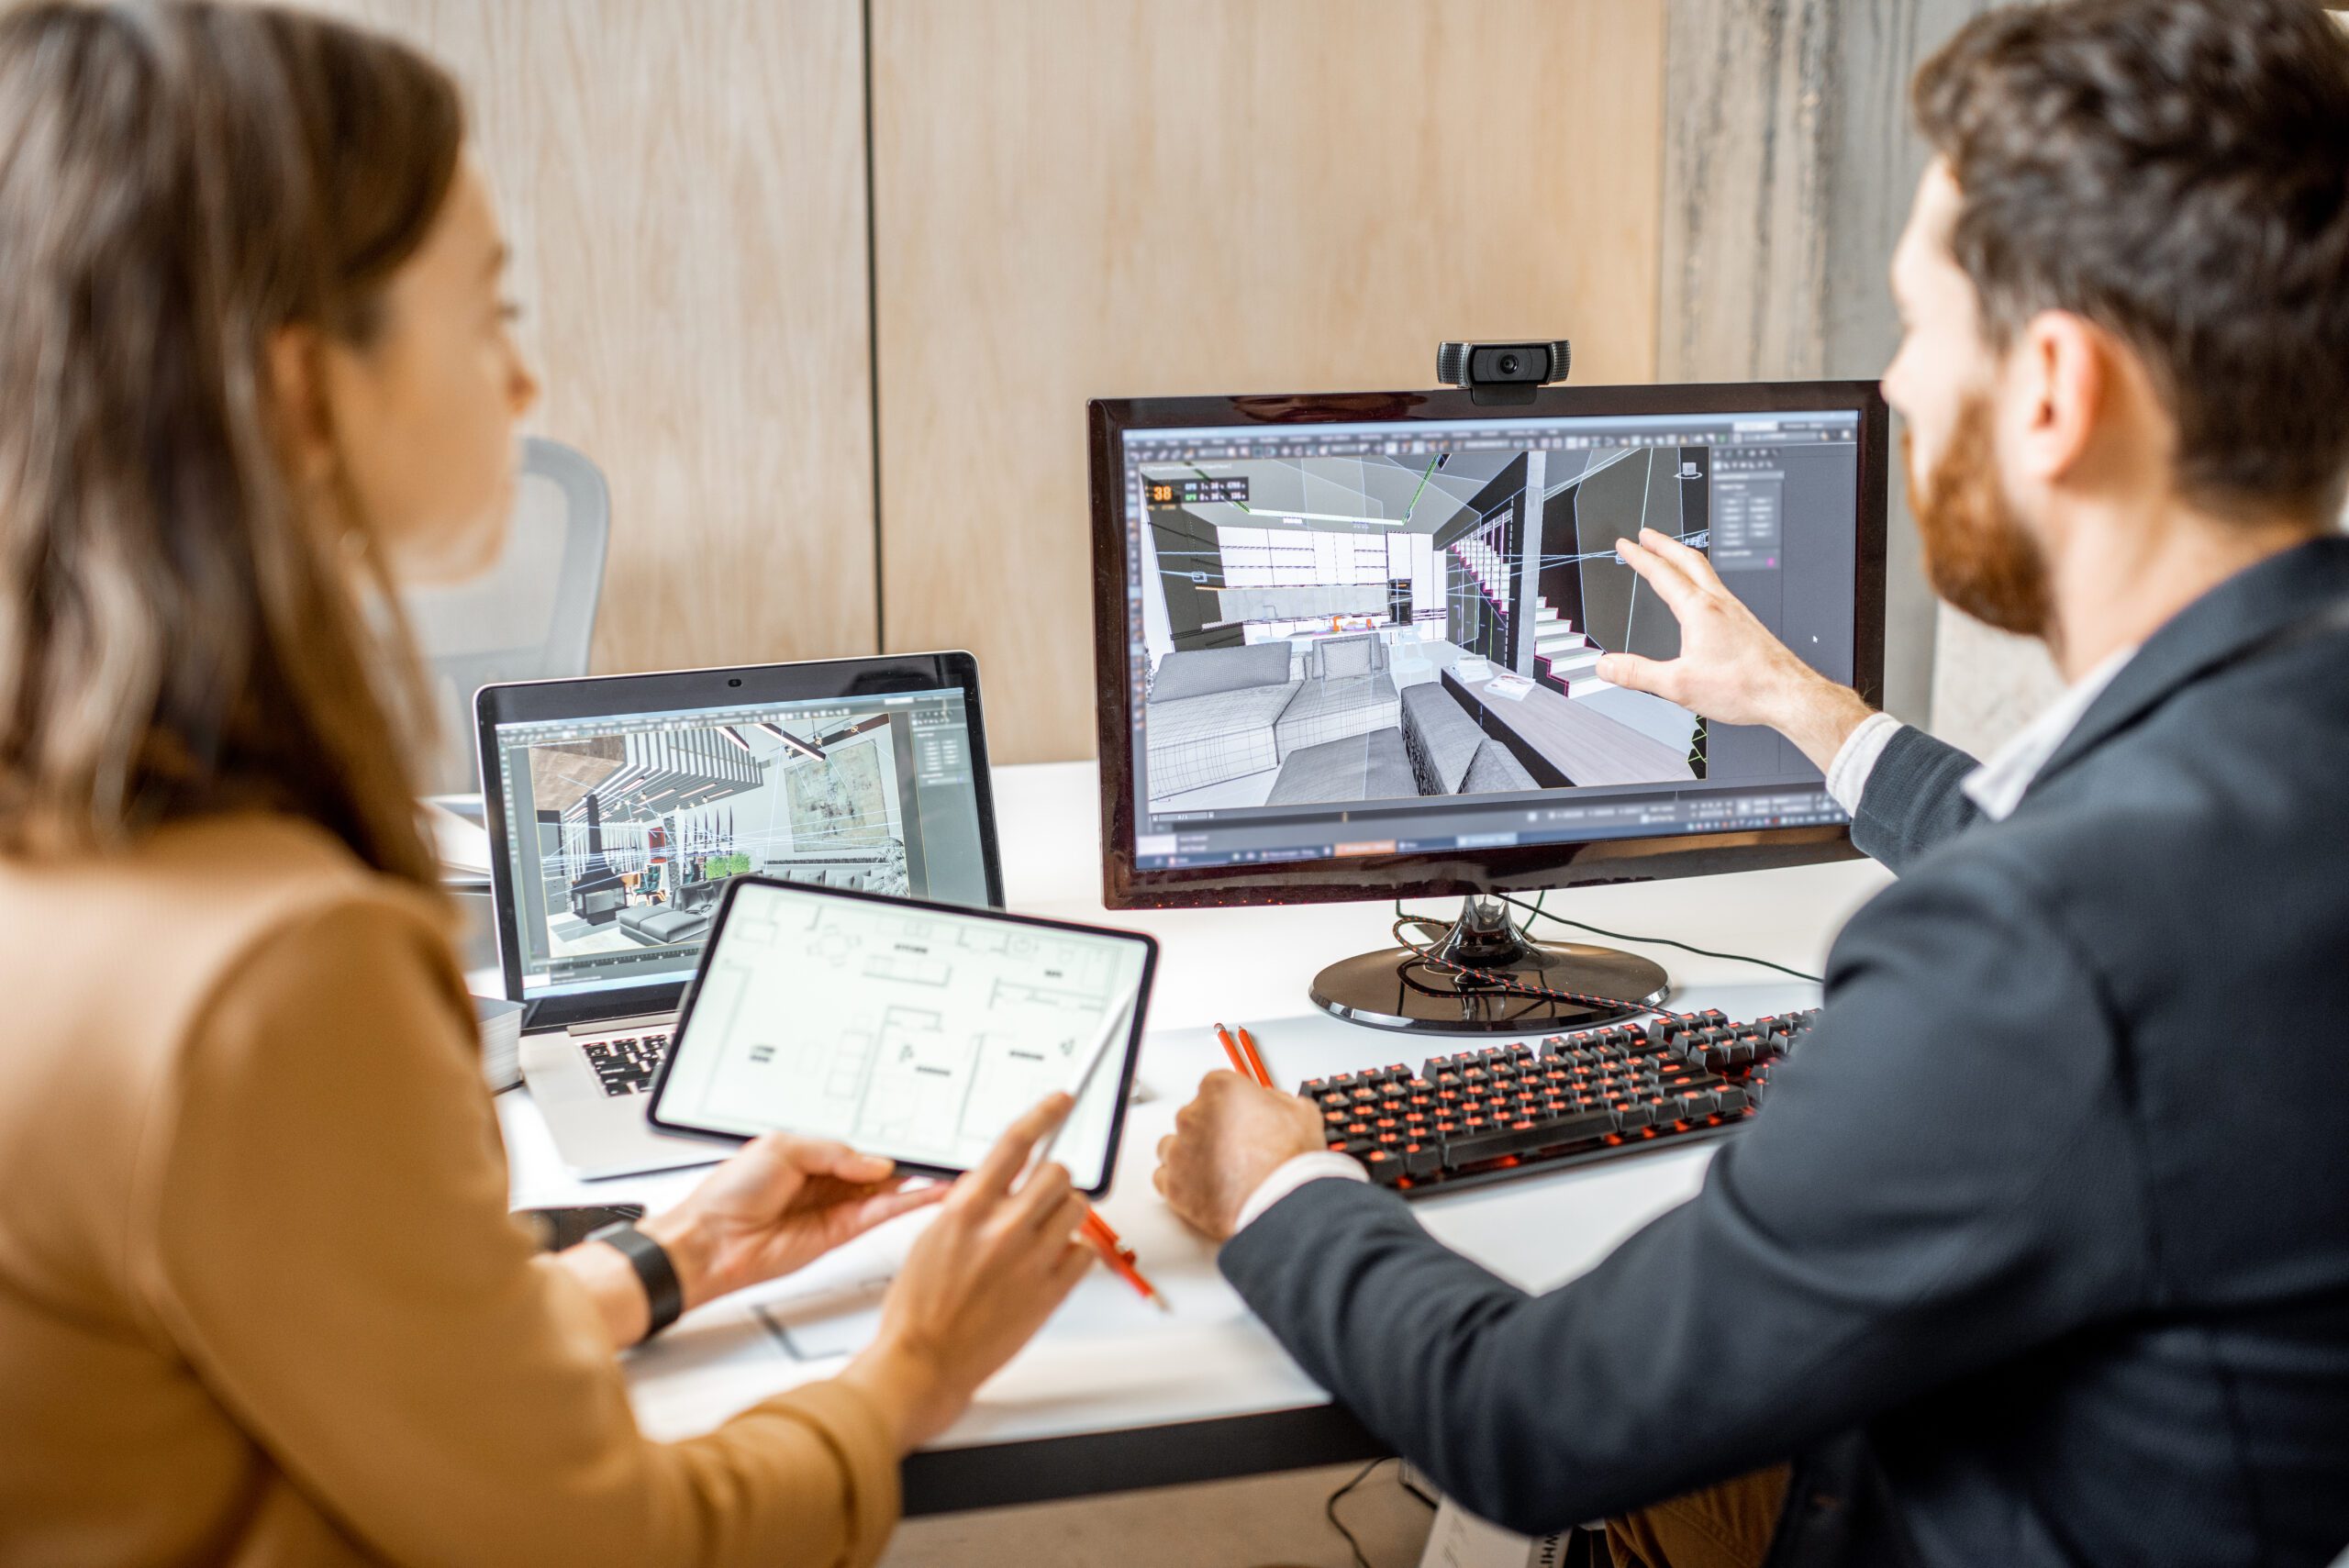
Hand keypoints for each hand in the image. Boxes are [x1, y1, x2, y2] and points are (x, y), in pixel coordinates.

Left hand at [641, 1135, 945, 1310]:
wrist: (710, 1242)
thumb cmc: (728, 1194)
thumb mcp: (782, 1148)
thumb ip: (834, 1152)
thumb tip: (876, 1163)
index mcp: (809, 1153)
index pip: (859, 1141)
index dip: (886, 1136)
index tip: (915, 1128)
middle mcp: (825, 1180)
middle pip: (878, 1166)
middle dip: (909, 1157)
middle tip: (941, 1146)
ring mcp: (835, 1207)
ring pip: (887, 1190)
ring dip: (918, 1180)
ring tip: (949, 1167)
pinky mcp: (840, 1233)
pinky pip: (882, 1213)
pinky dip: (909, 1204)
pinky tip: (932, 1192)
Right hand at [837, 1093, 1092, 1452]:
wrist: (922, 1362)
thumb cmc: (917, 1309)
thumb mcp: (930, 1238)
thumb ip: (967, 1208)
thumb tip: (992, 1186)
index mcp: (967, 1209)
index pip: (1015, 1143)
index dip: (1043, 1114)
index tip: (1061, 1101)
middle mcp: (1003, 1229)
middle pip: (1058, 1174)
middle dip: (1051, 1181)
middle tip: (1040, 1198)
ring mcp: (1031, 1260)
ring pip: (1076, 1209)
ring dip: (1064, 1215)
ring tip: (1042, 1235)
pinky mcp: (1051, 1292)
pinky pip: (1085, 1253)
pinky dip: (1073, 1254)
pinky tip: (1050, 1264)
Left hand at [1152, 1070, 1326, 1243]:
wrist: (1283, 1204)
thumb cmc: (1291, 1163)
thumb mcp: (1300, 1111)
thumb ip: (1277, 1100)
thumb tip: (1271, 1103)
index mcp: (1221, 1089)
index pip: (1214, 1086)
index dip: (1230, 1105)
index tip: (1239, 1118)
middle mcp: (1193, 1115)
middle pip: (1194, 1115)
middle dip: (1211, 1130)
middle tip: (1236, 1149)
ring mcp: (1180, 1150)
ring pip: (1173, 1145)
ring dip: (1190, 1154)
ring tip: (1218, 1170)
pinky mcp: (1172, 1185)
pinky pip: (1163, 1177)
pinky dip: (1180, 1182)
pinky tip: (1202, 1187)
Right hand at [1597, 528, 1876, 771]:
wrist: (1786, 693)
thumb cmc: (1744, 687)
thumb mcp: (1678, 685)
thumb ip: (1637, 674)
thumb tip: (1607, 666)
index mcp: (1699, 610)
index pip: (1662, 573)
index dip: (1640, 556)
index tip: (1626, 544)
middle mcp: (1719, 603)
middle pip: (1687, 559)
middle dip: (1663, 543)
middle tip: (1647, 533)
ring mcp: (1735, 610)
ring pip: (1705, 571)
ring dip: (1683, 557)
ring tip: (1671, 555)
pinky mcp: (1746, 622)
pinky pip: (1717, 587)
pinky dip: (1700, 577)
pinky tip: (1701, 593)